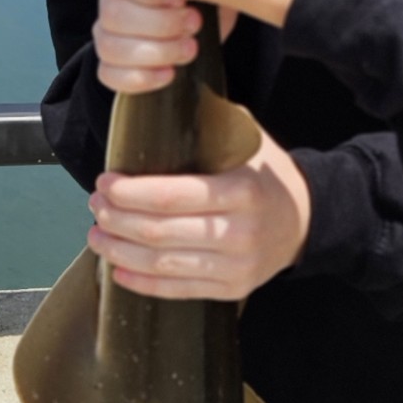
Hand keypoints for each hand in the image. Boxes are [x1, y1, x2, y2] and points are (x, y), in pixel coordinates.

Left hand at [88, 131, 312, 300]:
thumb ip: (208, 128)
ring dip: (120, 251)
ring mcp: (236, 266)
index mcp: (240, 191)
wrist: (306, 220)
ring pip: (163, 264)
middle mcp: (239, 232)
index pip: (172, 196)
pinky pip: (178, 290)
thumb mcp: (247, 141)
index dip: (130, 192)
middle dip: (117, 219)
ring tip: (97, 236)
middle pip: (160, 232)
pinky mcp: (232, 290)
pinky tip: (119, 270)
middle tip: (96, 206)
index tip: (104, 183)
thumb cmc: (266, 176)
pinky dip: (143, 281)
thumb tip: (153, 112)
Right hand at [92, 0, 238, 94]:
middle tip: (194, 24)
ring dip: (155, 52)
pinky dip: (141, 78)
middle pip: (113, 15)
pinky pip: (108, 75)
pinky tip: (169, 72)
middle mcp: (108, 1)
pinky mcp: (110, 65)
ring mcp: (105, 34)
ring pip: (109, 48)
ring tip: (189, 49)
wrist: (204, 26)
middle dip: (160, 24)